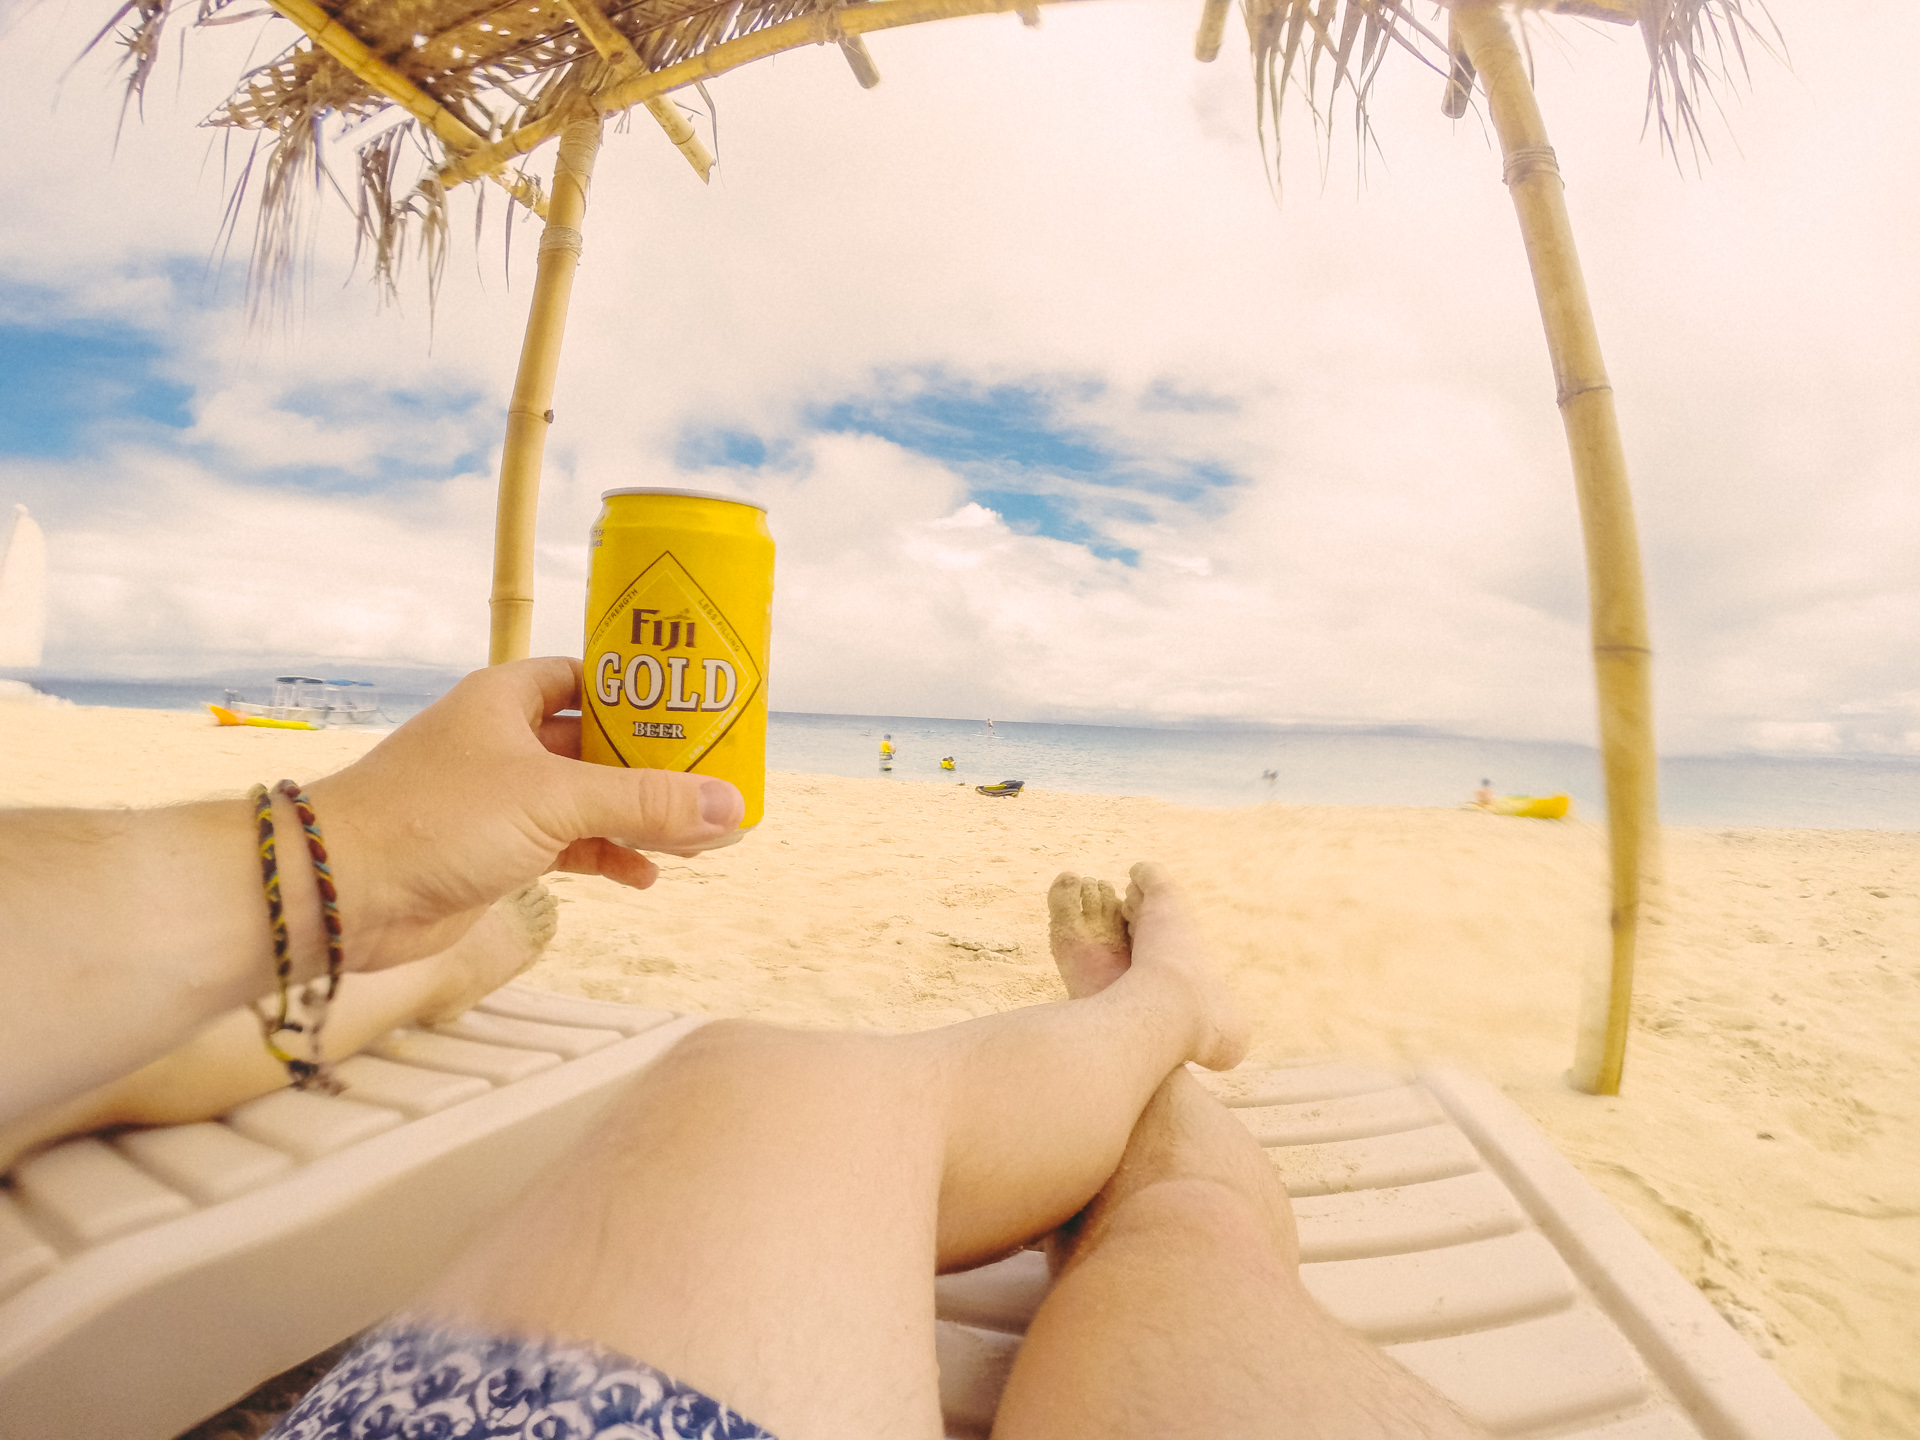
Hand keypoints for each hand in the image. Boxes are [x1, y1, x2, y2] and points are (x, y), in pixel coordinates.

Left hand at [307, 657, 744, 970]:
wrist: (339, 890)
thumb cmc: (432, 819)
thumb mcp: (554, 800)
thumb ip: (645, 802)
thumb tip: (730, 806)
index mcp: (508, 699)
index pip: (590, 677)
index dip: (642, 691)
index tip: (697, 706)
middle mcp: (504, 741)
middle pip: (598, 744)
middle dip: (655, 767)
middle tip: (714, 779)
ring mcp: (498, 799)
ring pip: (588, 800)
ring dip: (637, 819)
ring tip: (697, 837)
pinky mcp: (494, 851)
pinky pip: (569, 846)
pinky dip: (607, 857)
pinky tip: (645, 875)